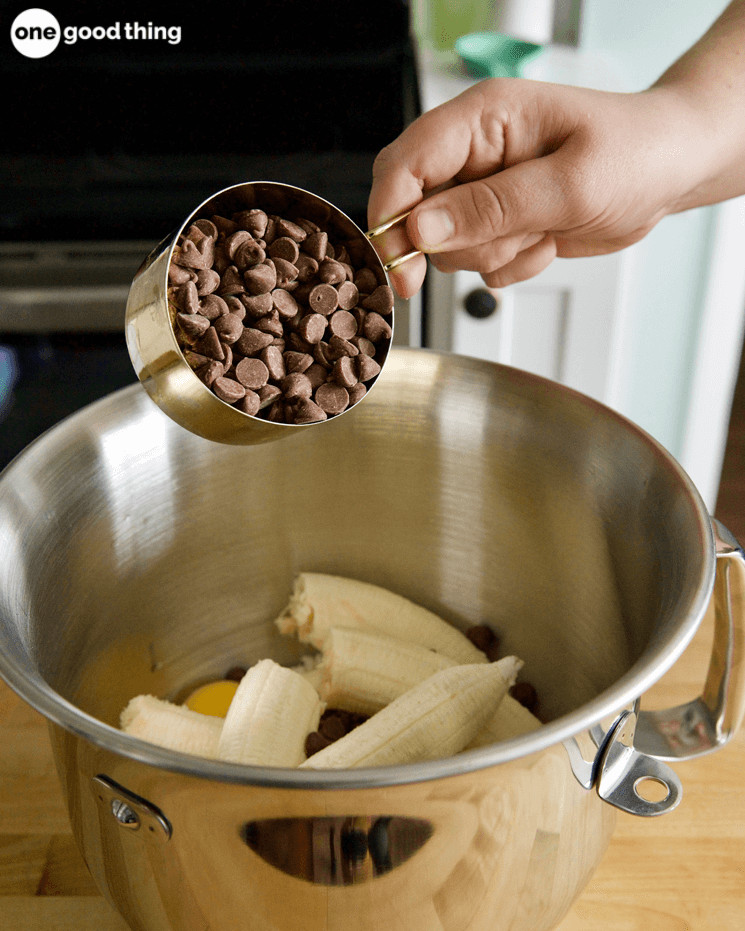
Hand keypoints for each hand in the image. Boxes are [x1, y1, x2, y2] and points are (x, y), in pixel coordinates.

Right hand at [368, 78, 702, 297]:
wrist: (671, 172)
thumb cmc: (634, 154)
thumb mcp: (569, 184)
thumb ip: (491, 208)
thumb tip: (420, 231)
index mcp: (482, 118)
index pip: (404, 164)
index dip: (391, 215)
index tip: (399, 262)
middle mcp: (474, 153)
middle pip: (415, 211)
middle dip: (454, 241)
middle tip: (506, 239)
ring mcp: (484, 191)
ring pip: (448, 246)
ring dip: (495, 253)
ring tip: (544, 228)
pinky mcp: (498, 223)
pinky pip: (480, 265)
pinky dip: (514, 264)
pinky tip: (548, 239)